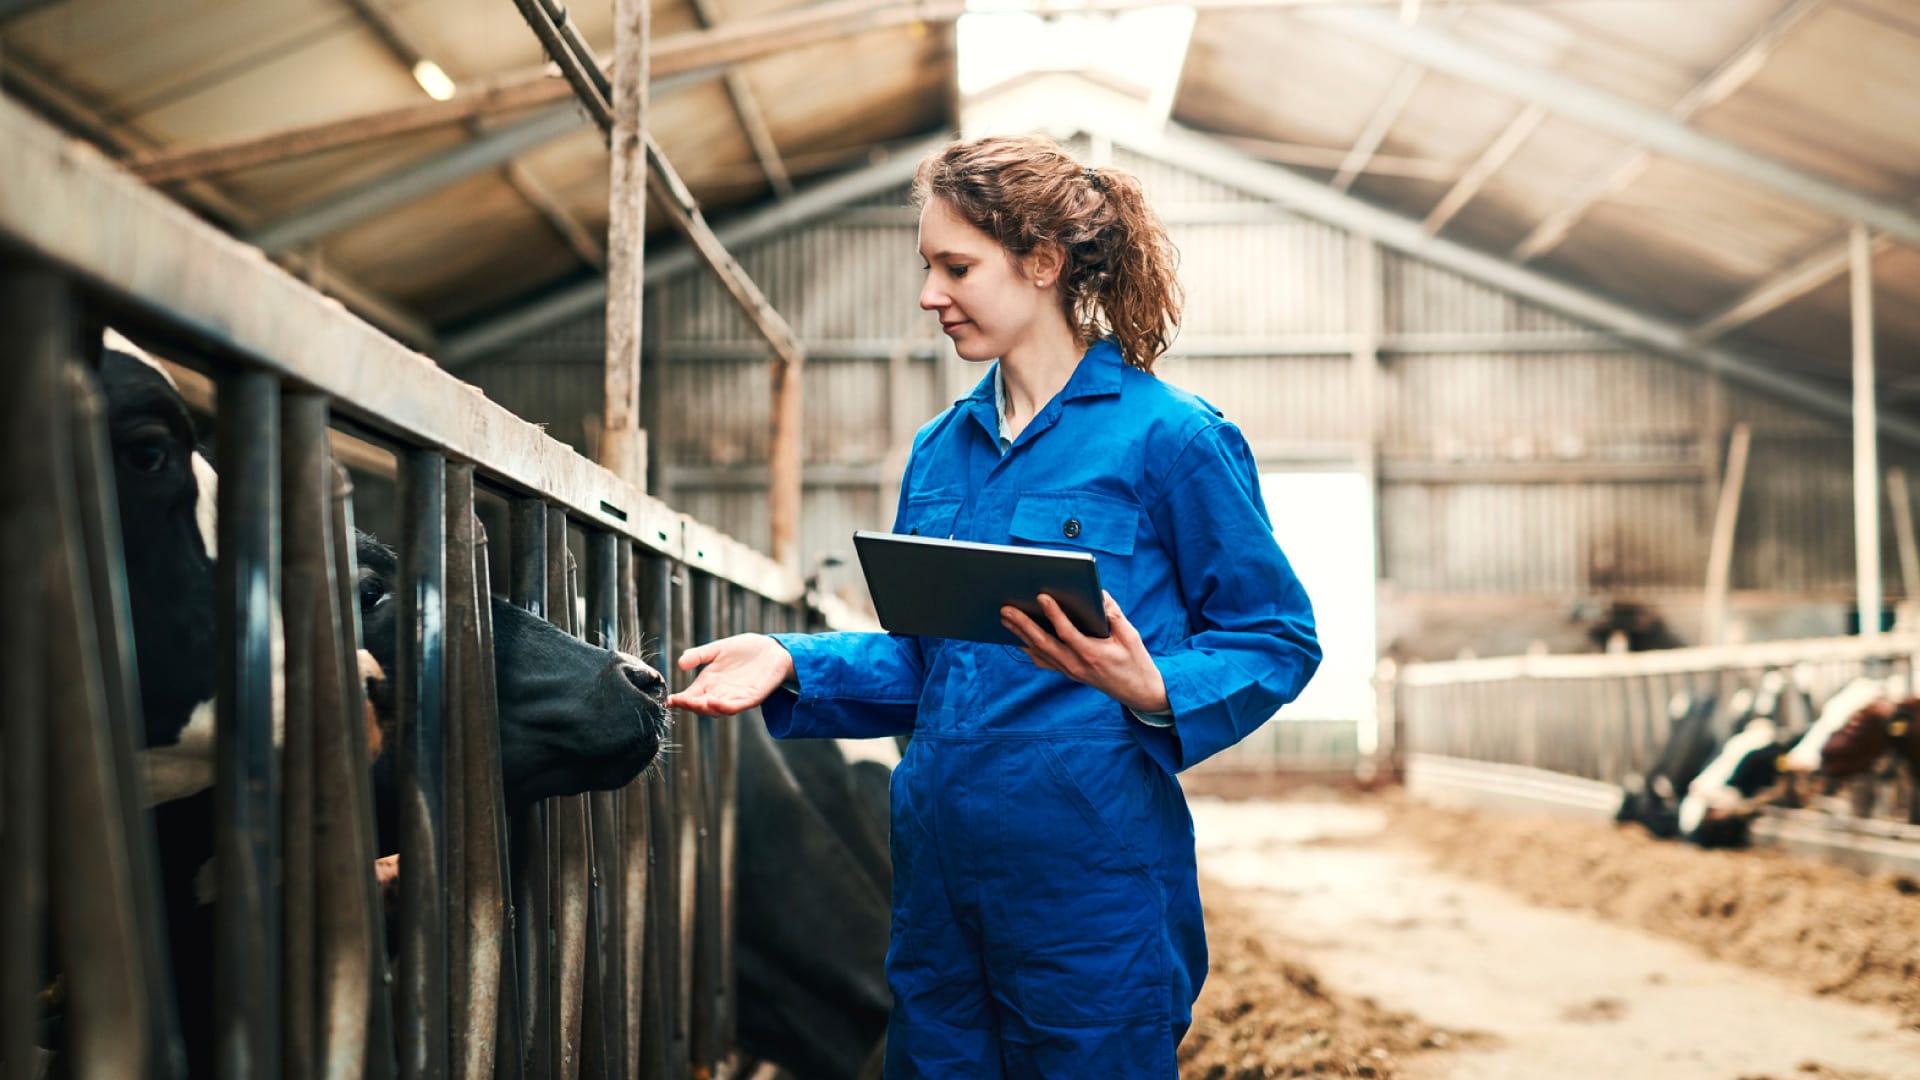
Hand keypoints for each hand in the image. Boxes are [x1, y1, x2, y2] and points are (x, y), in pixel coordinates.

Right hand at [666, 633, 794, 715]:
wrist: (773, 649)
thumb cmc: (745, 650)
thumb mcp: (717, 649)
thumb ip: (699, 655)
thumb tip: (680, 663)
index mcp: (710, 683)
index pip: (691, 695)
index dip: (680, 699)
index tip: (669, 700)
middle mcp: (721, 692)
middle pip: (702, 705)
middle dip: (691, 705)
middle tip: (681, 701)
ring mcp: (736, 696)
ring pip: (718, 708)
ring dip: (707, 708)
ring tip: (697, 703)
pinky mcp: (752, 697)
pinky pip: (738, 705)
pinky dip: (726, 706)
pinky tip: (715, 702)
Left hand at [1001, 591, 1168, 713]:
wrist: (1138, 692)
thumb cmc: (1135, 661)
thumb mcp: (1130, 636)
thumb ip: (1113, 614)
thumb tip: (1097, 593)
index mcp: (1093, 654)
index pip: (1067, 632)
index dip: (1054, 614)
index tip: (1041, 596)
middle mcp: (1077, 665)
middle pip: (1043, 643)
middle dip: (1022, 624)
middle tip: (1005, 609)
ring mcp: (1070, 671)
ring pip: (1039, 652)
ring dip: (1020, 634)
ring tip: (1005, 618)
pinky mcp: (1069, 673)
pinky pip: (1044, 661)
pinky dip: (1029, 649)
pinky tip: (1018, 637)